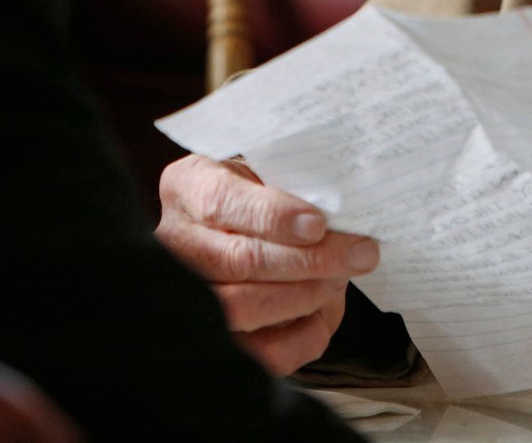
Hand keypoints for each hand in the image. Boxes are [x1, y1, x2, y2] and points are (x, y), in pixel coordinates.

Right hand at [155, 153, 379, 375]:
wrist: (261, 236)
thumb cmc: (271, 204)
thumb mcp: (277, 178)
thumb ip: (297, 190)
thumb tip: (342, 221)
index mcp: (188, 186)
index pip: (219, 200)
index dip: (271, 216)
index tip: (318, 224)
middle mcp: (173, 241)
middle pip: (237, 258)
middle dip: (307, 260)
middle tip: (358, 255)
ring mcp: (185, 295)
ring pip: (241, 307)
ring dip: (303, 295)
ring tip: (338, 280)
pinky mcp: (211, 340)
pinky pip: (256, 353)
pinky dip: (300, 338)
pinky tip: (320, 315)